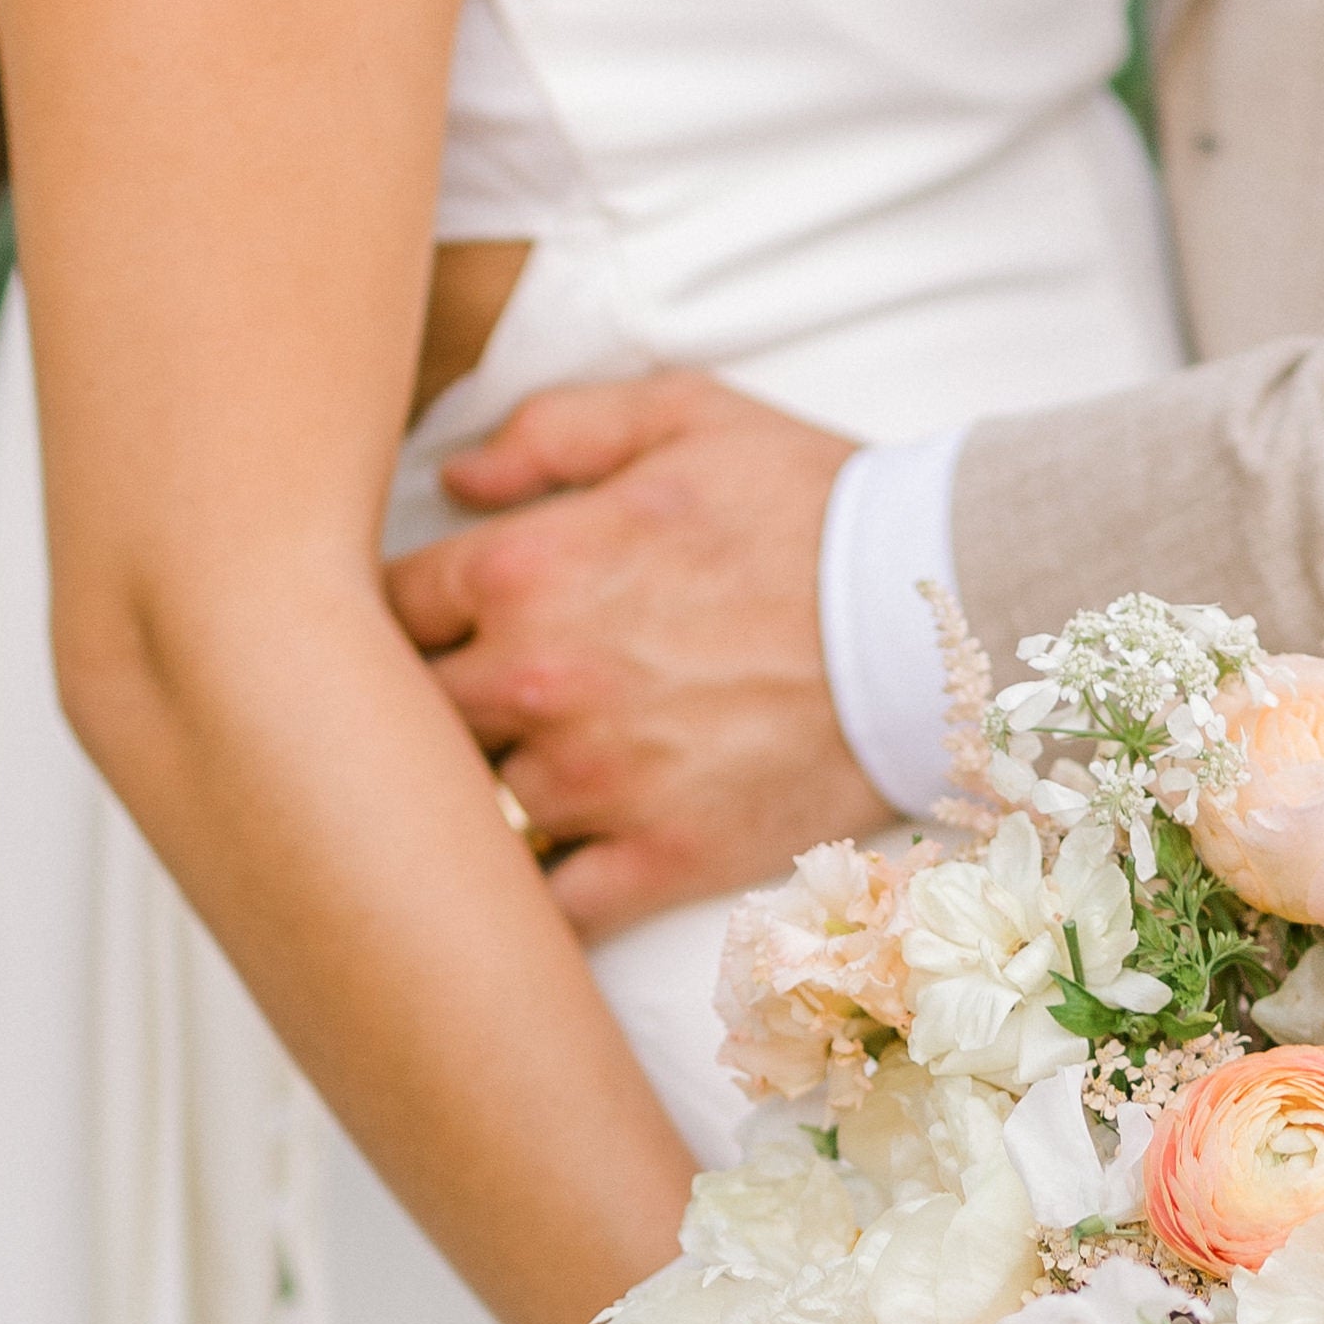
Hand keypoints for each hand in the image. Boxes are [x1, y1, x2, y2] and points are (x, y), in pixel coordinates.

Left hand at [384, 372, 883, 936]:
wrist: (934, 616)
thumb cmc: (809, 506)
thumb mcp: (681, 415)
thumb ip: (549, 433)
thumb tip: (455, 478)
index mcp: (523, 569)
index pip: (389, 609)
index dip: (410, 616)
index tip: (444, 623)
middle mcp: (535, 682)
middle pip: (408, 719)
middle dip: (435, 707)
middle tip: (484, 698)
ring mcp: (593, 783)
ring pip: (475, 811)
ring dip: (495, 793)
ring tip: (544, 768)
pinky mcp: (657, 861)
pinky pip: (551, 908)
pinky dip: (543, 894)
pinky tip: (561, 865)